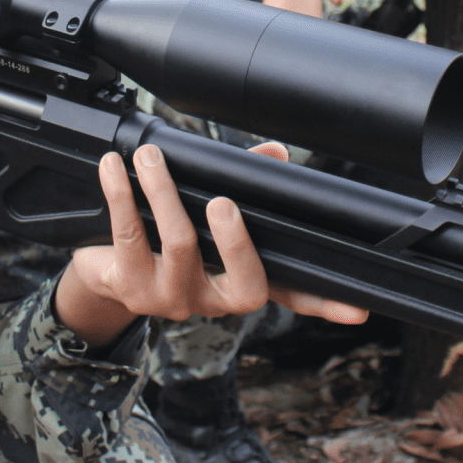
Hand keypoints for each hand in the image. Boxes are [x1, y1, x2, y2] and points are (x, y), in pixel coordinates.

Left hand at [54, 142, 369, 345]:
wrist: (105, 273)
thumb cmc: (166, 237)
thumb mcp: (207, 212)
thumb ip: (245, 182)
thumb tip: (276, 153)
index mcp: (240, 280)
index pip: (291, 295)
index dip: (324, 304)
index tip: (357, 310)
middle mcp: (213, 298)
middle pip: (241, 275)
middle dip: (234, 237)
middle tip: (223, 201)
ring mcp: (173, 298)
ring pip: (181, 243)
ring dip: (164, 192)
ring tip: (151, 158)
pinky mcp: (132, 287)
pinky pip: (131, 235)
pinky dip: (122, 195)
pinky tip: (114, 168)